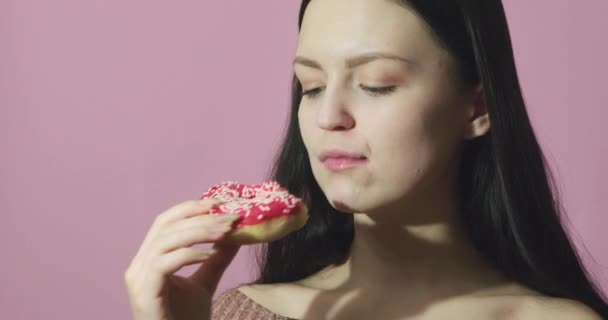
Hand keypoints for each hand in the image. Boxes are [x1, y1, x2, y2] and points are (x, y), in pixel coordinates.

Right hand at [124, 199, 240, 319]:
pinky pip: (164, 263)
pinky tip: (211, 253)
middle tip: (229, 217)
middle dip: (200, 217)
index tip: (218, 202)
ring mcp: (137, 279)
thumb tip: (235, 235)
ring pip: (165, 240)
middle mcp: (138, 265)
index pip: (165, 222)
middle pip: (166, 226)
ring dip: (199, 232)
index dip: (190, 208)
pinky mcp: (143, 292)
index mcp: (149, 258)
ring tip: (226, 232)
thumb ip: (216, 259)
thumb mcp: (204, 282)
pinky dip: (189, 254)